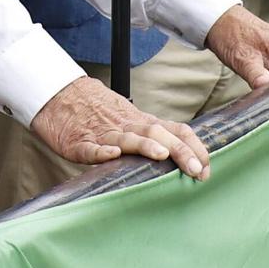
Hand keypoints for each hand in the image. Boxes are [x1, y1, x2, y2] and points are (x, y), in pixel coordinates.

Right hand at [28, 76, 211, 177]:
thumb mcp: (130, 119)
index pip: (176, 130)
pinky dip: (102, 151)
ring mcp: (102, 134)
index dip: (194, 147)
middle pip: (157, 134)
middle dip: (180, 152)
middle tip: (197, 171)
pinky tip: (111, 154)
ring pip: (127, 138)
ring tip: (162, 155)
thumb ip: (153, 135)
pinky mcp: (78, 143)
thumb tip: (185, 154)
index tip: (207, 167)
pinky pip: (91, 148)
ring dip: (145, 146)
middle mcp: (126, 126)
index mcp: (141, 122)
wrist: (60, 96)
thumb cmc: (98, 112)